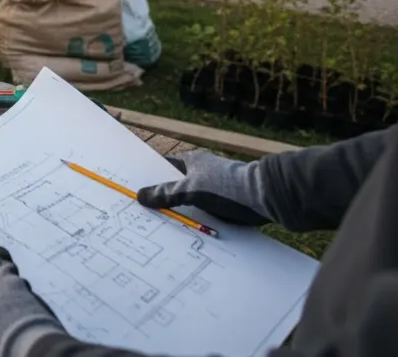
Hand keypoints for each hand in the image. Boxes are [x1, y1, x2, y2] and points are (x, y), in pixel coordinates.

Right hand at [137, 149, 274, 225]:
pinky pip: (200, 214)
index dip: (148, 177)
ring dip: (177, 213)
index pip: (162, 167)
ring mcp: (212, 190)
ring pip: (187, 202)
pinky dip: (192, 222)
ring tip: (157, 227)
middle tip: (140, 213)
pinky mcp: (222, 206)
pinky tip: (181, 234)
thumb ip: (165, 194)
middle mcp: (200, 174)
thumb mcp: (190, 189)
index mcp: (191, 162)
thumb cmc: (226, 186)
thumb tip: (140, 196)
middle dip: (160, 199)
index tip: (132, 190)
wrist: (265, 198)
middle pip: (173, 187)